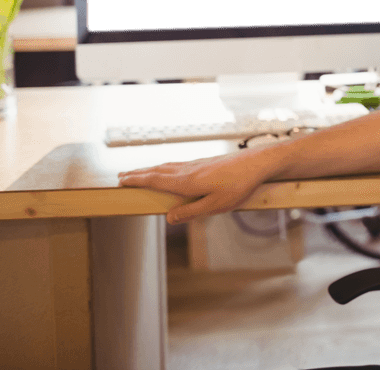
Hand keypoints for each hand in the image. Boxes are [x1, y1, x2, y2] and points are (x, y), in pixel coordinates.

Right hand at [118, 148, 279, 223]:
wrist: (257, 163)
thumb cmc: (239, 185)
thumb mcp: (216, 206)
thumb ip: (191, 212)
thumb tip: (169, 217)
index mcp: (187, 182)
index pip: (155, 180)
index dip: (137, 180)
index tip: (121, 181)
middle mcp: (188, 170)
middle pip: (157, 171)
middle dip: (139, 174)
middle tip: (122, 176)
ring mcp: (196, 164)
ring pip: (167, 166)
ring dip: (151, 169)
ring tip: (140, 173)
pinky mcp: (205, 162)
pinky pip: (178, 165)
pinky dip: (165, 167)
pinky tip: (168, 169)